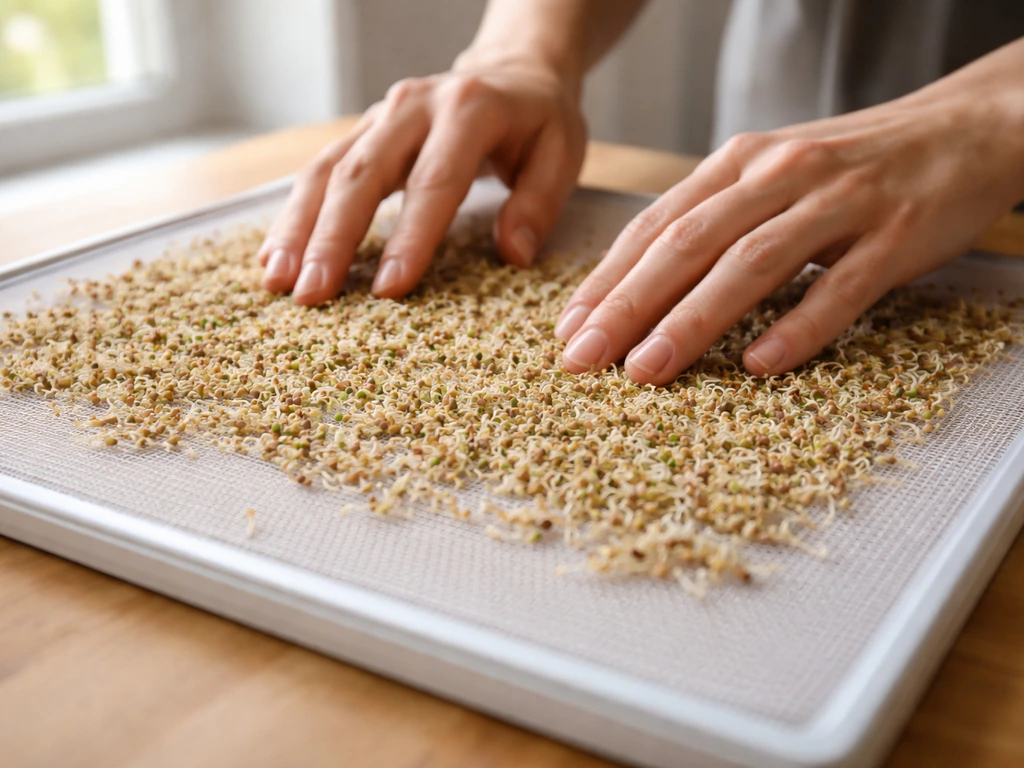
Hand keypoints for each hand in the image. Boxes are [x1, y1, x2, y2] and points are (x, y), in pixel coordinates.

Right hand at [258, 54, 585, 303]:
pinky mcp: (362, 132)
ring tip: (279, 281)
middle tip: (312, 294)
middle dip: (333, 239)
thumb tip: (513, 253)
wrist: (511, 70)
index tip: (389, 289)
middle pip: (362, 174)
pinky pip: (319, 171)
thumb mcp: (562, 153)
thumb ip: (539, 202)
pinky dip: (295, 215)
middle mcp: (414, 106)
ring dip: (299, 229)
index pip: (434, 180)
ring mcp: (380, 116)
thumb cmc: (537, 121)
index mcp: (469, 109)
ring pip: (327, 171)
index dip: (410, 236)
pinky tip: (275, 256)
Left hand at [555, 61, 1023, 383]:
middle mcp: (779, 176)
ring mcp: (839, 204)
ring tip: (646, 370)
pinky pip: (841, 286)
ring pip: (751, 264)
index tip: (569, 329)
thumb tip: (642, 281)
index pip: (657, 225)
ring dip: (693, 320)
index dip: (608, 279)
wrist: (962, 128)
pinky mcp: (895, 235)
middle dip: (627, 305)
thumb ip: (713, 219)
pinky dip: (799, 327)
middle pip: (688, 244)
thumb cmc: (850, 165)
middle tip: (583, 360)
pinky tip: (761, 364)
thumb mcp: (770, 175)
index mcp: (740, 162)